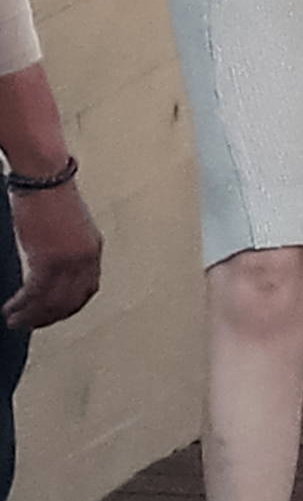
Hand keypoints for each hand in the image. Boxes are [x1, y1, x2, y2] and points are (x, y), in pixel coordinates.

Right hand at [5, 182, 102, 331]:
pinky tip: (10, 310)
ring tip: (15, 321)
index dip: (70, 307)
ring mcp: (69, 261)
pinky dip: (22, 306)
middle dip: (49, 318)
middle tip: (30, 324)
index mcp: (93, 249)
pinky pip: (35, 294)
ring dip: (32, 317)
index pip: (87, 290)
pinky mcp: (48, 261)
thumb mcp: (68, 226)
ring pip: (52, 303)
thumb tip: (52, 269)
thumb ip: (67, 248)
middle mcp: (86, 258)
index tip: (53, 315)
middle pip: (71, 302)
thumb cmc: (50, 193)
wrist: (44, 176)